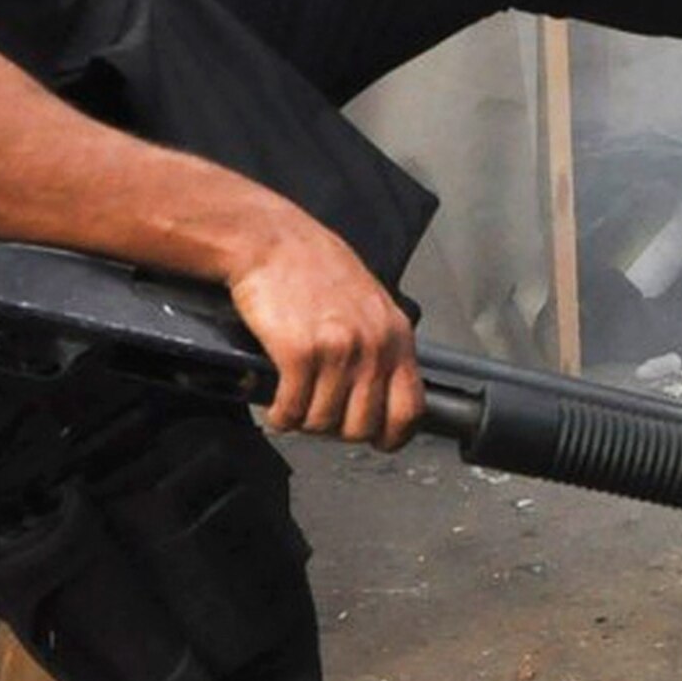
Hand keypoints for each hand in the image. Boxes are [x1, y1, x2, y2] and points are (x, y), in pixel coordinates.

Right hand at [222, 217, 424, 449]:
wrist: (270, 240)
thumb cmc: (313, 266)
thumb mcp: (368, 301)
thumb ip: (380, 343)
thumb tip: (381, 390)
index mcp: (395, 334)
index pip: (411, 408)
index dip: (392, 436)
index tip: (376, 441)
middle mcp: (372, 345)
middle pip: (362, 425)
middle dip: (337, 430)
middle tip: (320, 415)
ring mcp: (336, 349)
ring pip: (324, 422)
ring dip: (304, 421)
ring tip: (294, 405)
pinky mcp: (298, 352)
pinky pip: (292, 410)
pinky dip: (281, 416)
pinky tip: (276, 406)